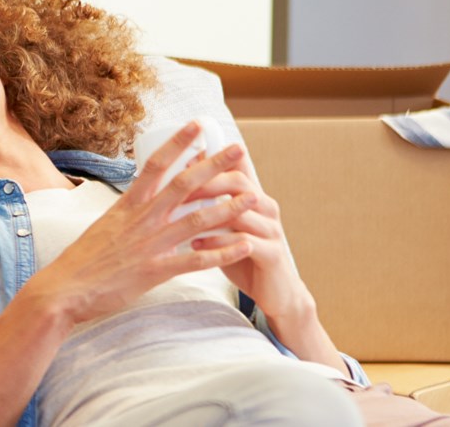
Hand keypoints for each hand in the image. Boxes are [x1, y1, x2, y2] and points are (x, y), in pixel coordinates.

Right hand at [25, 122, 257, 325]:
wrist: (64, 289)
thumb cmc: (81, 260)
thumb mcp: (103, 225)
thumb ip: (127, 212)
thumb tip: (140, 196)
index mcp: (127, 205)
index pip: (156, 164)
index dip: (179, 143)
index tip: (198, 126)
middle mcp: (142, 219)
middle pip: (185, 184)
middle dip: (214, 165)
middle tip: (238, 149)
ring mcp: (150, 244)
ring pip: (198, 219)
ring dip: (229, 207)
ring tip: (254, 196)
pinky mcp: (156, 270)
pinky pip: (197, 259)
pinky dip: (223, 252)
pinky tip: (244, 246)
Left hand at [187, 147, 316, 321]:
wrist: (275, 292)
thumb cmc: (242, 254)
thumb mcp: (227, 225)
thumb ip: (211, 204)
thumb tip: (179, 181)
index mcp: (254, 196)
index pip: (236, 167)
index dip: (212, 158)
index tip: (182, 157)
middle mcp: (266, 207)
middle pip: (238, 182)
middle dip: (205, 182)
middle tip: (174, 188)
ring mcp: (272, 230)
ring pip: (240, 212)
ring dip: (207, 214)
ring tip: (178, 218)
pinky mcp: (272, 254)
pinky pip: (243, 243)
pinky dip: (217, 243)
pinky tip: (195, 245)